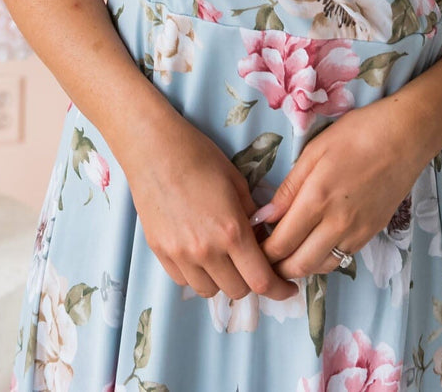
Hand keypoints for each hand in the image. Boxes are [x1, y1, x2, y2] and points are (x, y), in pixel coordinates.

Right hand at [122, 110, 298, 301]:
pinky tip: (200, 254)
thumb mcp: (237, 183)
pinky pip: (184, 280)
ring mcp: (180, 255)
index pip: (261, 280)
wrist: (154, 150)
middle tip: (252, 262)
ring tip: (224, 258)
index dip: (279, 290)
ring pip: (209, 291)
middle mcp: (206, 251)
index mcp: (232, 231)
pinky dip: (197, 274)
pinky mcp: (160, 253)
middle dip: (250, 281)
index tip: (287, 289)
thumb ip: (253, 217)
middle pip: (237, 291)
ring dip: (222, 280)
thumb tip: (263, 240)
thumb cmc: (200, 157)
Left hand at [251, 95, 431, 280]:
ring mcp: (357, 233)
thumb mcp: (314, 151)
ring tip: (287, 252)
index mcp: (317, 200)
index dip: (261, 252)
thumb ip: (288, 188)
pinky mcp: (372, 233)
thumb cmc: (357, 133)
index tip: (251, 246)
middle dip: (276, 268)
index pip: (280, 244)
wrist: (405, 137)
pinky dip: (323, 258)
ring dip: (300, 266)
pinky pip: (341, 257)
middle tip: (264, 258)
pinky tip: (315, 242)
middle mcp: (337, 224)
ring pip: (321, 267)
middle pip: (299, 266)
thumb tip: (264, 217)